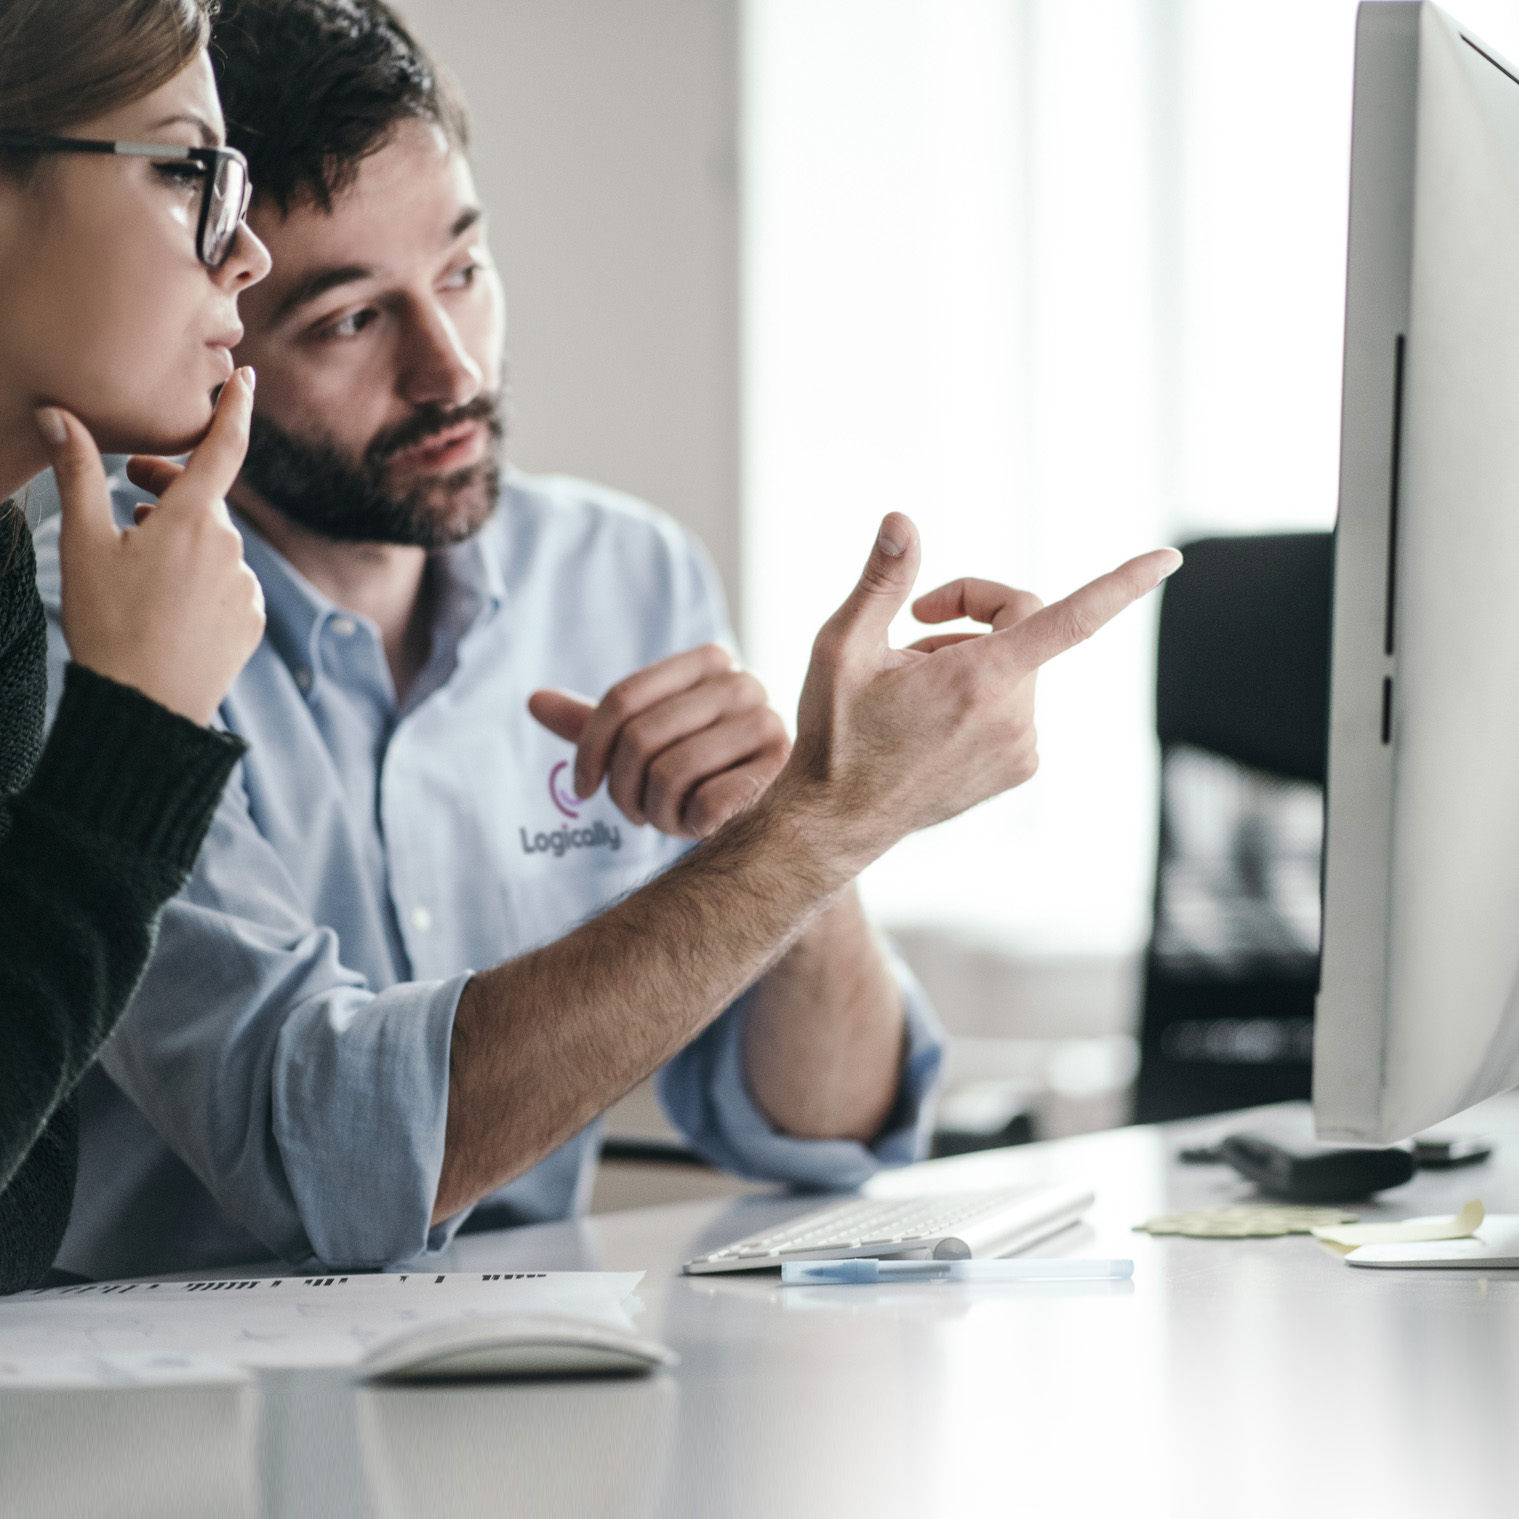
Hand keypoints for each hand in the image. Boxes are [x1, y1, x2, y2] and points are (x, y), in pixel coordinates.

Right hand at [36, 368, 266, 725]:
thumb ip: (77, 474)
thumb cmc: (108, 623)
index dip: (235, 408)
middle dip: (171, 484)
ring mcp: (246, 586)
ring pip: (214, 544)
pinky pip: (227, 583)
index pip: (224, 447)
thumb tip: (58, 414)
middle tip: (131, 482)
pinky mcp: (252, 620)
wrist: (148, 706)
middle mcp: (231, 547)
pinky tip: (166, 597)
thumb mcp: (83, 544)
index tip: (245, 379)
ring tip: (138, 549)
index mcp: (193, 520)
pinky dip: (200, 577)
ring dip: (181, 536)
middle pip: (205, 499)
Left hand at [528, 644, 790, 837]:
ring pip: (668, 773)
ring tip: (667, 818)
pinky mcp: (780, 773)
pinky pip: (703, 804)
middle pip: (640, 737)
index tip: (582, 788)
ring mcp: (768, 725)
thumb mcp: (644, 744)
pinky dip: (688, 825)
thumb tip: (533, 700)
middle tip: (631, 814)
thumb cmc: (698, 773)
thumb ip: (594, 723)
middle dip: (621, 789)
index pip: (621, 698)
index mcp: (709, 660)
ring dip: (654, 812)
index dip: (588, 749)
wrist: (766, 816)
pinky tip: (700, 827)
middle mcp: (744, 683)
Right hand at [776, 512, 1180, 869]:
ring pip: (1016, 668)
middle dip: (972, 613)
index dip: (1122, 584)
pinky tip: (929, 718)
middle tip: (912, 620)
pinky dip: (981, 695)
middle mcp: (1014, 717)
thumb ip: (881, 581)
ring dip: (970, 658)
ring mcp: (1022, 748)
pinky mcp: (1020, 769)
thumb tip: (902, 520)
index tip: (1167, 560)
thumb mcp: (841, 647)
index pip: (1072, 619)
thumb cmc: (834, 733)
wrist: (835, 821)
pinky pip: (1015, 706)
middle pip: (1023, 627)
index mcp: (980, 680)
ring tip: (909, 685)